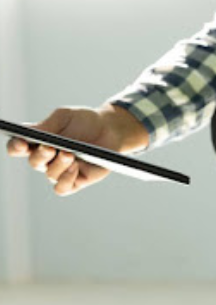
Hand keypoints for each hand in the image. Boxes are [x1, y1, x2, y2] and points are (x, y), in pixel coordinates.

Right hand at [6, 104, 148, 195]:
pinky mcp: (75, 181)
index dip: (16, 146)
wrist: (110, 130)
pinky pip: (62, 188)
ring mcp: (60, 171)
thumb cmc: (84, 121)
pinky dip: (66, 179)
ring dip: (58, 165)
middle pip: (34, 162)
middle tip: (50, 147)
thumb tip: (31, 133)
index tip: (21, 142)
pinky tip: (74, 168)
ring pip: (50, 175)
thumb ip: (48, 125)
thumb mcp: (65, 116)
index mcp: (38, 141)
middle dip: (40, 155)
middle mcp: (46, 159)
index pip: (18, 147)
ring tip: (69, 154)